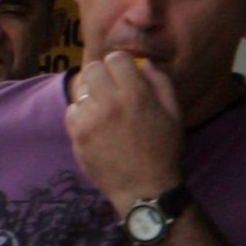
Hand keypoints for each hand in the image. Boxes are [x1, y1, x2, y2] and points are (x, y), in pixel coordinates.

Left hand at [65, 50, 186, 213]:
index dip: (120, 65)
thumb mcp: (174, 113)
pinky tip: (96, 125)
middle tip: (111, 88)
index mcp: (136, 95)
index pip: (115, 58)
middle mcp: (110, 104)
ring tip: (106, 110)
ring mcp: (90, 120)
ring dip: (92, 95)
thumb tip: (144, 63)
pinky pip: (71, 111)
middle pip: (92, 69)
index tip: (124, 75)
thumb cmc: (163, 149)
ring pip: (81, 90)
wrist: (144, 187)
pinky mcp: (77, 136)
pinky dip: (81, 114)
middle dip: (102, 75)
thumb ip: (160, 82)